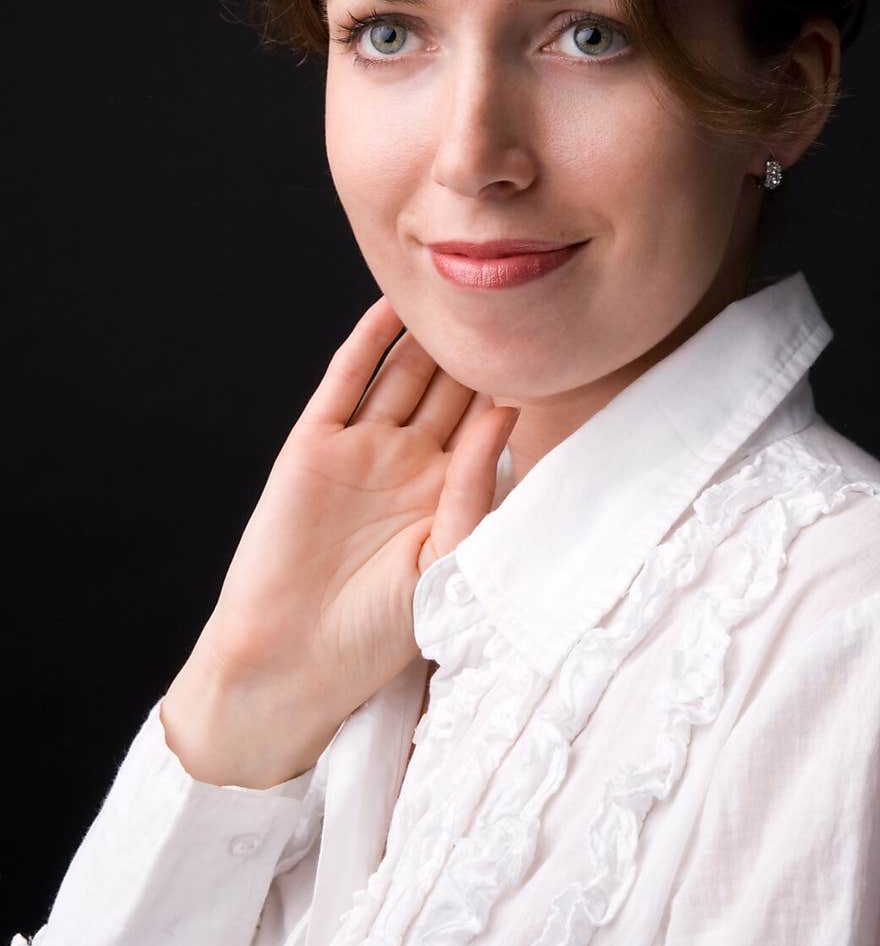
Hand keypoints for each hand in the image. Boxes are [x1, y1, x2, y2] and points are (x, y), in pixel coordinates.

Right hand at [159, 296, 517, 787]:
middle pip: (446, 388)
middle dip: (472, 347)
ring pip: (400, 375)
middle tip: (505, 297)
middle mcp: (406, 463)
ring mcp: (359, 450)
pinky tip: (393, 306)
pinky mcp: (314, 444)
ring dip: (426, 335)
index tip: (545, 340)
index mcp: (445, 494)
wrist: (295, 657)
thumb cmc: (378, 629)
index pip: (484, 422)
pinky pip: (346, 381)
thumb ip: (475, 483)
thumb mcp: (447, 557)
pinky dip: (368, 343)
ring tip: (457, 288)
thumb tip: (510, 409)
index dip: (510, 383)